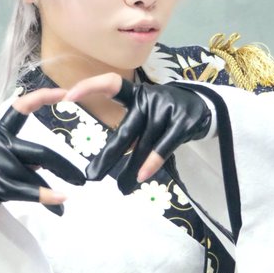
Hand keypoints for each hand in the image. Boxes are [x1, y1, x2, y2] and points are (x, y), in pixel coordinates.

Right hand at [0, 88, 84, 217]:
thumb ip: (20, 155)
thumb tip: (45, 163)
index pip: (20, 109)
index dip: (42, 98)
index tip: (64, 93)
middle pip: (39, 154)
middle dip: (64, 167)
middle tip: (81, 179)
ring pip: (35, 176)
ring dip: (54, 193)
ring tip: (67, 200)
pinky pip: (28, 191)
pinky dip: (47, 198)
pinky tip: (60, 203)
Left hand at [65, 74, 210, 194]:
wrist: (205, 108)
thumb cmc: (166, 114)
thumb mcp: (145, 117)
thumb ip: (130, 133)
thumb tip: (109, 160)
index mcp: (135, 94)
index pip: (110, 84)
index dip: (89, 86)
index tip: (68, 96)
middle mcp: (148, 98)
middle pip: (125, 131)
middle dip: (108, 155)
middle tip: (92, 176)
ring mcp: (167, 109)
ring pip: (144, 144)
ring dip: (131, 169)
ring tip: (122, 188)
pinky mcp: (183, 122)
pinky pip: (165, 146)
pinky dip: (153, 162)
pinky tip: (142, 176)